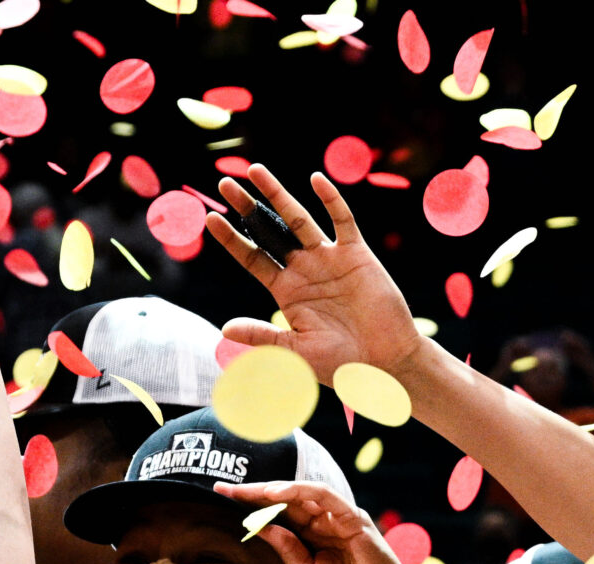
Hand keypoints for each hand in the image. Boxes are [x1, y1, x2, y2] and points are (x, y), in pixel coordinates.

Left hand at [205, 164, 425, 380]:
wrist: (383, 363)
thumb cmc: (339, 363)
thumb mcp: (295, 351)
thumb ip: (262, 336)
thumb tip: (224, 330)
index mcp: (286, 290)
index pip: (252, 258)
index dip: (232, 239)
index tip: (210, 219)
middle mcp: (304, 269)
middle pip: (269, 232)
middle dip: (247, 208)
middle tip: (224, 185)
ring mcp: (329, 259)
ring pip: (298, 219)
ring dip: (277, 195)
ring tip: (255, 170)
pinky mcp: (356, 254)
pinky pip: (342, 221)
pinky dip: (330, 200)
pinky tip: (315, 180)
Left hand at [216, 479, 430, 563]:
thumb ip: (286, 549)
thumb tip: (259, 526)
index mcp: (314, 536)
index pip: (279, 514)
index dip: (251, 506)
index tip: (222, 499)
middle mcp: (326, 522)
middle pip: (286, 500)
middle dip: (253, 493)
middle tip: (222, 487)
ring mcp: (340, 518)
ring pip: (303, 494)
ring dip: (272, 489)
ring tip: (245, 490)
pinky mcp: (354, 518)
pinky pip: (325, 497)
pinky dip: (300, 492)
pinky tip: (275, 494)